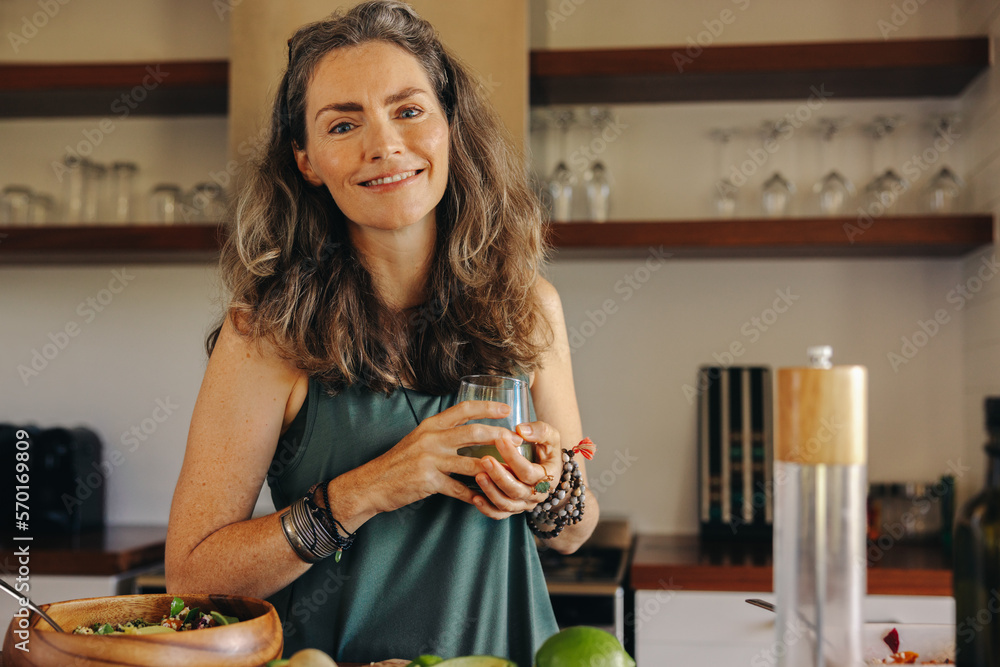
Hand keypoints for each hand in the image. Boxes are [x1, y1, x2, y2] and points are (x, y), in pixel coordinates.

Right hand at [355, 400, 524, 515]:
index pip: (463, 409)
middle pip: (474, 432)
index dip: (487, 407)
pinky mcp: (428, 481)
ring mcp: (430, 460)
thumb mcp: (417, 440)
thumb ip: (440, 434)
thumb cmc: (398, 462)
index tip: (506, 408)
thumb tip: (468, 431)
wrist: (372, 483)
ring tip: (511, 471)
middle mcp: (431, 438)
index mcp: (430, 425)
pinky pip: (458, 489)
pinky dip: (474, 494)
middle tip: (517, 442)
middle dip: (500, 436)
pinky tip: (486, 498)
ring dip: (494, 467)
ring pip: (471, 461)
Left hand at [472, 419, 561, 519]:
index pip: (529, 472)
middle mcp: (537, 495)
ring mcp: (524, 504)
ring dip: (491, 491)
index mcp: (548, 477)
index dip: (513, 457)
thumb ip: (540, 431)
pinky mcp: (512, 508)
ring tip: (478, 475)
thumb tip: (521, 430)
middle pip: (516, 490)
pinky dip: (486, 509)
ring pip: (506, 504)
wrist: (547, 468)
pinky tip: (475, 497)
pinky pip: (499, 514)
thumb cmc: (547, 450)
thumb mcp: (551, 437)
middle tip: (485, 460)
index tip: (500, 440)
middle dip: (499, 475)